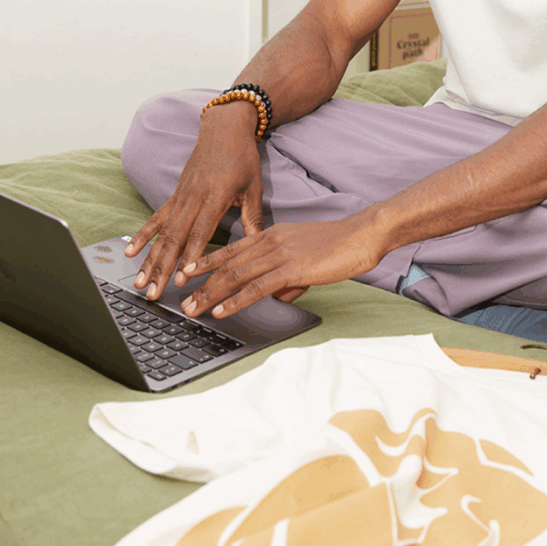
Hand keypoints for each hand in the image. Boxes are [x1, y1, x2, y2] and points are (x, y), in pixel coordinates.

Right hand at [126, 101, 263, 298]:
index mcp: (215, 197)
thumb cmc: (242, 157)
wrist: (224, 128)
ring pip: (163, 233)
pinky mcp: (175, 194)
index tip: (183, 278)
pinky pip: (156, 218)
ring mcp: (181, 196)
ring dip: (150, 259)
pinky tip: (131, 253)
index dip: (190, 256)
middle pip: (175, 238)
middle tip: (155, 293)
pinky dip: (143, 236)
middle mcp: (193, 198)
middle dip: (163, 268)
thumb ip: (253, 217)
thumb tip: (257, 244)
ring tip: (140, 282)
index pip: (200, 231)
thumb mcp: (253, 186)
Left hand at [176, 215, 385, 318]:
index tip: (189, 271)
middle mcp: (271, 241)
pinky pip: (256, 287)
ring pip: (235, 276)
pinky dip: (235, 300)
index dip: (208, 261)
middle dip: (202, 284)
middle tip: (183, 301)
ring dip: (211, 295)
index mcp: (274, 234)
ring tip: (193, 309)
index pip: (233, 248)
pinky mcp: (292, 268)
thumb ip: (289, 276)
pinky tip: (222, 310)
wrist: (362, 234)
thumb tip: (278, 295)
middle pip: (228, 265)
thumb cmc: (341, 245)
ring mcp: (280, 254)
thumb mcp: (308, 258)